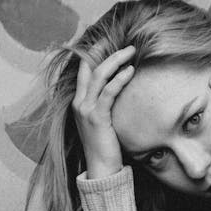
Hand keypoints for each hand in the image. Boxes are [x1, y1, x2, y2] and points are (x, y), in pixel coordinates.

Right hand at [73, 45, 135, 177]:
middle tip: (126, 44)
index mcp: (78, 102)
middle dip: (106, 50)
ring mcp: (86, 110)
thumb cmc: (105, 146)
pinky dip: (120, 79)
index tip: (109, 42)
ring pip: (99, 75)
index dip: (94, 53)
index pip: (84, 70)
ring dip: (116, 60)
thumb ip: (104, 105)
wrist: (101, 169)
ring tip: (131, 52)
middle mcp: (79, 103)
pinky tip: (130, 71)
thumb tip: (119, 90)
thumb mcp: (102, 122)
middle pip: (89, 67)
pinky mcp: (97, 117)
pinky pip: (109, 92)